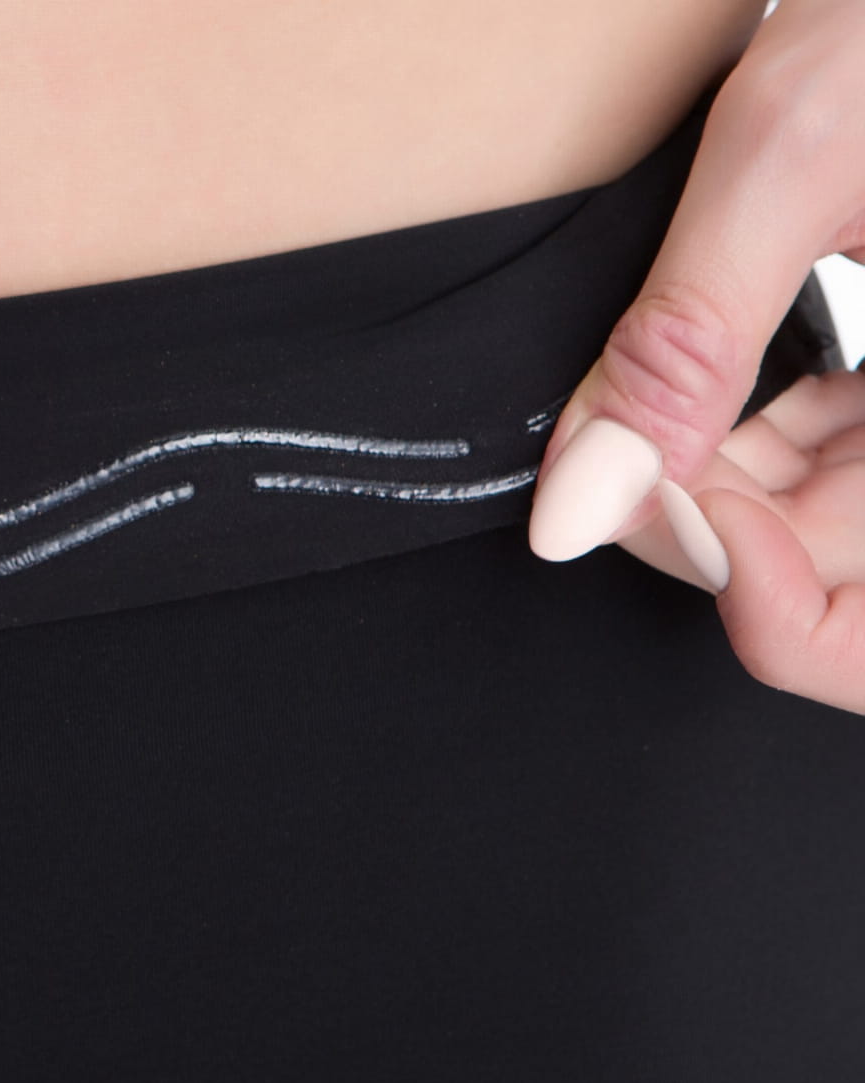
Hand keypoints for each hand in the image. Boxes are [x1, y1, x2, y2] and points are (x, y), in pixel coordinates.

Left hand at [524, 0, 864, 702]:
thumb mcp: (790, 154)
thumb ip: (683, 343)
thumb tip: (577, 508)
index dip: (749, 596)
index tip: (650, 501)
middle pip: (846, 580)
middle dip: (712, 537)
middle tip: (618, 456)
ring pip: (832, 526)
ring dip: (722, 488)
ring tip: (656, 403)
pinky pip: (842, 455)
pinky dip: (754, 441)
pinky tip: (700, 391)